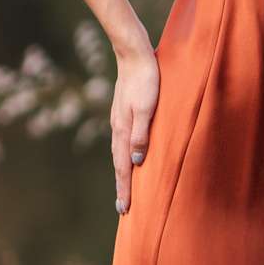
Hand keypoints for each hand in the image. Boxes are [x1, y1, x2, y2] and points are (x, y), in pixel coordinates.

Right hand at [112, 45, 159, 213]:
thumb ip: (141, 133)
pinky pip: (121, 143)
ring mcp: (118, 121)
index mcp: (123, 130)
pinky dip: (123, 157)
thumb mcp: (146, 107)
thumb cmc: (146, 80)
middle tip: (122, 208)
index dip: (125, 188)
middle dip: (121, 186)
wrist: (134, 55)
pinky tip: (127, 157)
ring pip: (119, 154)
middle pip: (118, 164)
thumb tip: (137, 160)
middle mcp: (118, 128)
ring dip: (121, 173)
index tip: (124, 209)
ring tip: (124, 188)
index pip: (124, 167)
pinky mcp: (122, 114)